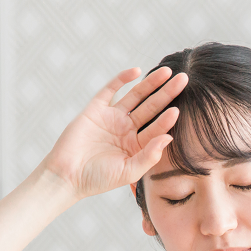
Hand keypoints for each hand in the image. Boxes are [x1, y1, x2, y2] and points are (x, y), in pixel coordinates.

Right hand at [39, 66, 188, 199]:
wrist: (66, 176)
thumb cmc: (98, 179)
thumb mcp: (129, 172)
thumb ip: (149, 156)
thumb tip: (169, 138)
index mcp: (137, 146)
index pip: (157, 128)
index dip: (167, 119)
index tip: (178, 110)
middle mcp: (127, 130)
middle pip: (152, 107)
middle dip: (167, 93)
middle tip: (184, 79)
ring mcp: (112, 118)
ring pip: (136, 96)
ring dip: (151, 83)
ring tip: (167, 72)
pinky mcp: (95, 109)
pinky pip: (111, 90)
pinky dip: (122, 79)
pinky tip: (136, 71)